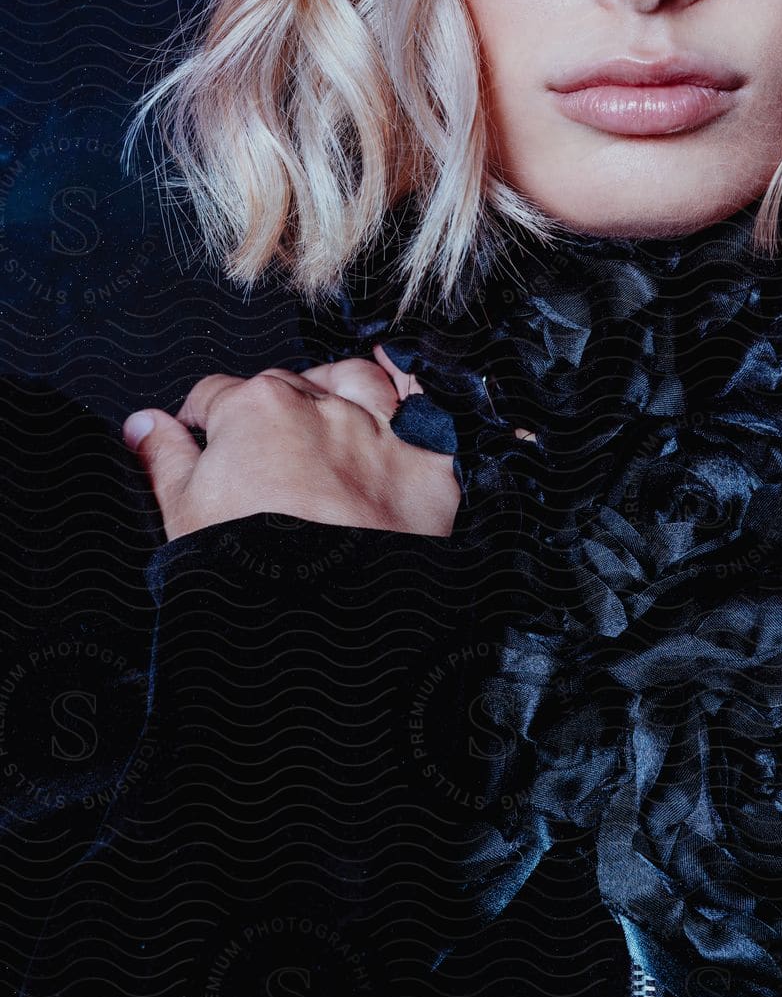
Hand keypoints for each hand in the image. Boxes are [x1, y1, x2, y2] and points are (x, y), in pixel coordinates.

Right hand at [121, 347, 459, 542]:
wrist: (330, 622)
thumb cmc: (249, 572)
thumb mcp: (186, 518)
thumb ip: (164, 461)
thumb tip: (142, 424)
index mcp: (254, 409)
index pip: (214, 396)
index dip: (204, 422)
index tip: (203, 443)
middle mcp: (319, 404)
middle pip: (284, 386)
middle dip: (267, 411)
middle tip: (259, 456)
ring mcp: (378, 429)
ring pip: (353, 380)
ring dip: (334, 390)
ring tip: (319, 418)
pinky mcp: (426, 461)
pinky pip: (425, 403)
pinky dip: (411, 385)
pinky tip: (397, 374)